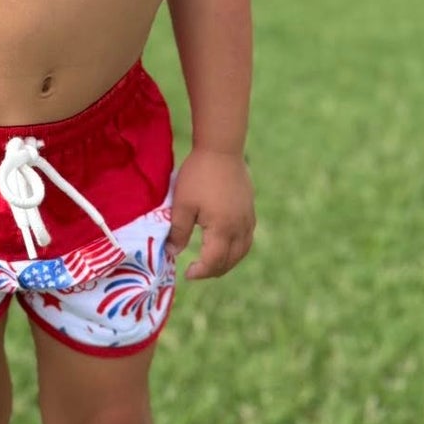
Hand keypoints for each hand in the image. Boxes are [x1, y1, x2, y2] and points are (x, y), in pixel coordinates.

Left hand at [164, 148, 254, 280]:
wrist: (221, 149)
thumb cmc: (198, 176)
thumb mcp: (182, 205)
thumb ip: (178, 232)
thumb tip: (173, 253)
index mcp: (222, 229)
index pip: (214, 261)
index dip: (201, 271)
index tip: (187, 273)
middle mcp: (239, 227)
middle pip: (230, 260)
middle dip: (213, 270)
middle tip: (197, 271)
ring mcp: (248, 219)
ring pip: (242, 251)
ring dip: (227, 262)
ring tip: (211, 263)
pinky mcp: (250, 210)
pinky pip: (247, 238)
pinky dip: (237, 249)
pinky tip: (226, 245)